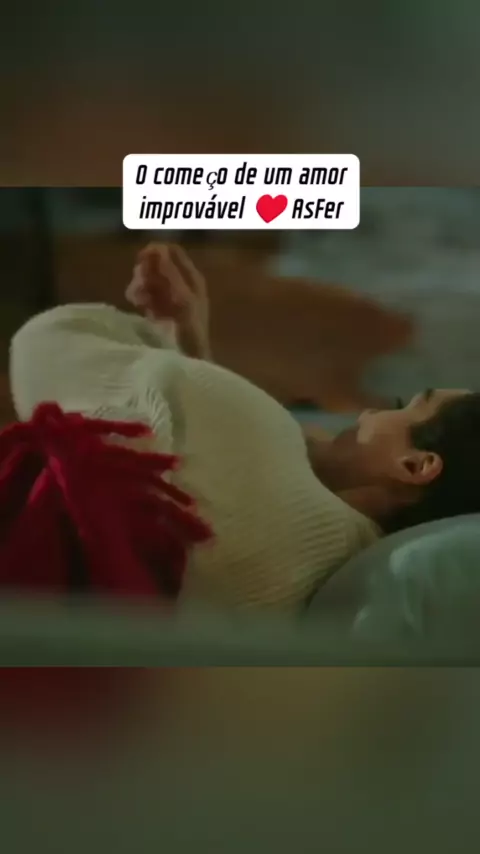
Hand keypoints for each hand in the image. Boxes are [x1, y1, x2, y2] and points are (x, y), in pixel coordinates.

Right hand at [126, 243, 209, 358]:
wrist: (189, 360)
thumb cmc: (191, 331)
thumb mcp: (183, 300)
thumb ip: (171, 275)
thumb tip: (157, 248)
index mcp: (192, 278)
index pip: (172, 252)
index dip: (155, 252)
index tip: (139, 261)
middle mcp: (182, 284)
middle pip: (157, 265)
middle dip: (144, 273)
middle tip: (138, 286)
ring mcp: (172, 297)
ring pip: (150, 280)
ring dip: (140, 287)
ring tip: (137, 301)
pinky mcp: (162, 310)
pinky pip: (147, 296)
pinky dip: (142, 299)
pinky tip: (140, 308)